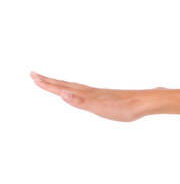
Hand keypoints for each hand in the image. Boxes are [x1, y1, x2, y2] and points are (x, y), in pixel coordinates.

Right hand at [30, 71, 157, 121]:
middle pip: (65, 85)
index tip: (32, 76)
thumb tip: (63, 94)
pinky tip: (77, 92)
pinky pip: (86, 92)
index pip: (62, 87)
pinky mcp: (105, 97)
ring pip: (74, 87)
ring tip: (51, 82)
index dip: (47, 84)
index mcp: (86, 94)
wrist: (144, 103)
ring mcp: (97, 94)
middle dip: (49, 82)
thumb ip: (80, 101)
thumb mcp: (99, 108)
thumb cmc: (124, 107)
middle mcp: (90, 92)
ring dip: (60, 84)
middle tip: (33, 75)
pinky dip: (76, 90)